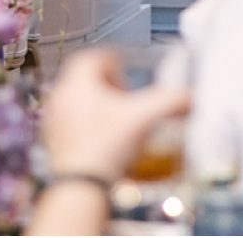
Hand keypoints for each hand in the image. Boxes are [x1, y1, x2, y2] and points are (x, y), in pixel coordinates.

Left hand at [40, 50, 190, 180]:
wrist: (81, 185)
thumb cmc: (106, 147)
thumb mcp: (145, 118)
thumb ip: (170, 102)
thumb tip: (189, 97)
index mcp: (79, 80)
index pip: (94, 57)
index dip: (115, 63)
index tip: (128, 77)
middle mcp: (61, 95)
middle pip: (83, 77)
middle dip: (107, 85)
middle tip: (125, 98)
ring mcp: (54, 119)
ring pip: (75, 100)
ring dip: (95, 105)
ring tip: (116, 121)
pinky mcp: (53, 141)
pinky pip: (69, 123)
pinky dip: (86, 126)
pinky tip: (103, 142)